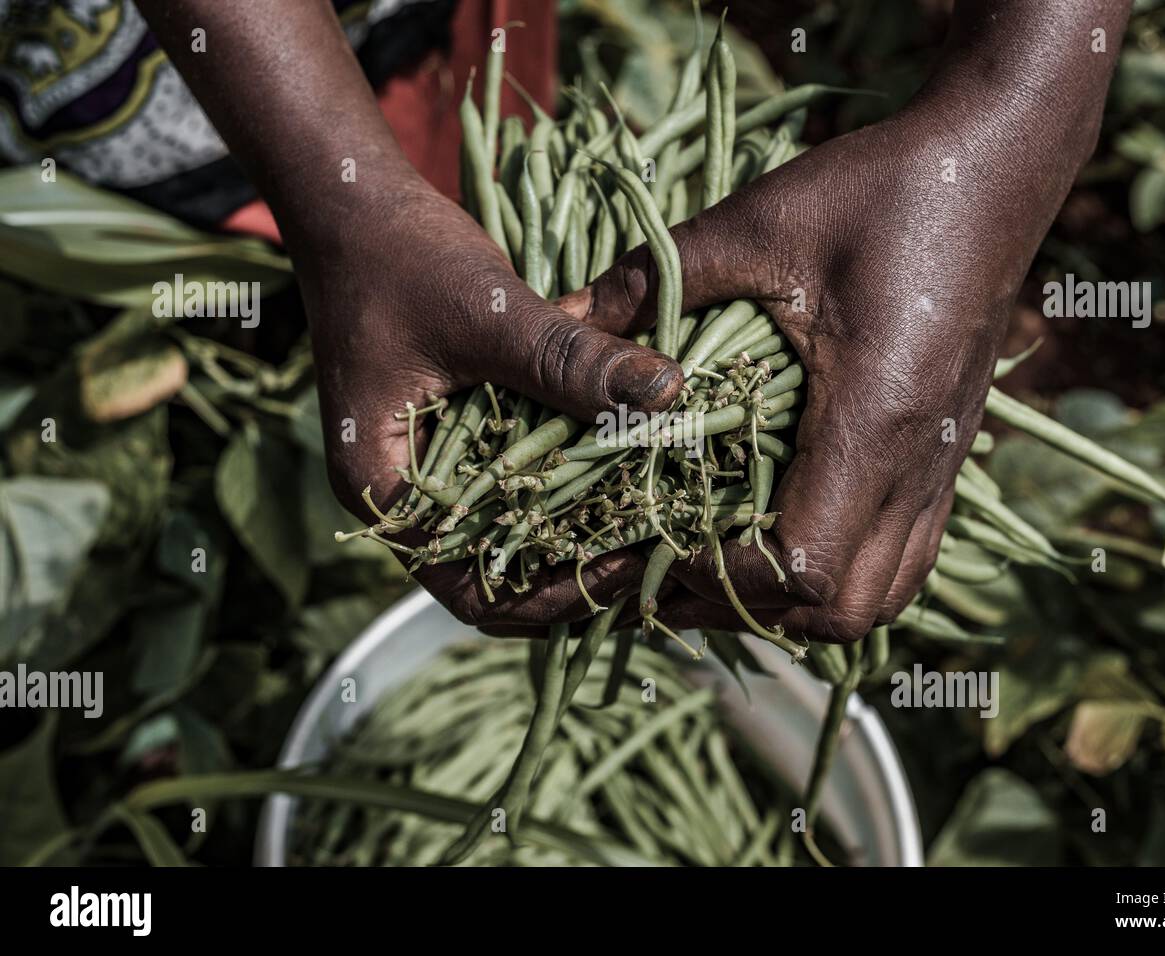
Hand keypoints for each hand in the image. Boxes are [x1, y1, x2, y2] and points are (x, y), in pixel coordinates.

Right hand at [301, 170, 681, 625]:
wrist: (354, 204)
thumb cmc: (398, 257)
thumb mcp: (487, 312)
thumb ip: (570, 360)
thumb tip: (669, 392)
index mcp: (382, 489)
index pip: (470, 591)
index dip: (551, 595)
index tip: (625, 563)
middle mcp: (403, 493)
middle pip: (497, 575)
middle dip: (574, 574)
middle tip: (655, 552)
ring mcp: (430, 465)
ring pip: (512, 532)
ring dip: (576, 532)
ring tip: (652, 520)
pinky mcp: (458, 433)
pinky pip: (516, 481)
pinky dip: (566, 484)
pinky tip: (627, 468)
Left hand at [566, 2, 1125, 641]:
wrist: (999, 166)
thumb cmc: (883, 190)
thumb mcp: (757, 222)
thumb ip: (657, 278)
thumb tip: (561, 317)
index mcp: (869, 423)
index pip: (797, 569)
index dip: (718, 577)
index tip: (654, 542)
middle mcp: (915, 468)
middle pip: (839, 613)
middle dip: (746, 610)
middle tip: (672, 567)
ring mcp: (941, 470)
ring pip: (877, 598)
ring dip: (795, 606)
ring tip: (722, 565)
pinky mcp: (947, 457)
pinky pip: (902, 560)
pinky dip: (841, 575)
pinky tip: (788, 532)